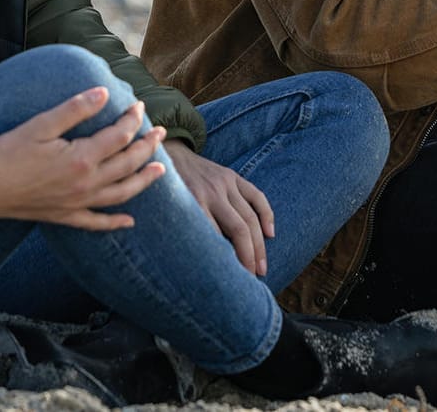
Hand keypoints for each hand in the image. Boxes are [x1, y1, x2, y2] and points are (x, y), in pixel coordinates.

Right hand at [0, 89, 165, 230]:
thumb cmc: (7, 153)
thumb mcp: (41, 124)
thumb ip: (75, 109)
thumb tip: (103, 93)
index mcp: (81, 158)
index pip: (119, 136)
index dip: (132, 119)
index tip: (139, 106)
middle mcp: (86, 184)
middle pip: (127, 164)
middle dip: (147, 147)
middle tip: (160, 132)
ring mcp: (77, 203)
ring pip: (121, 193)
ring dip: (143, 181)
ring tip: (160, 170)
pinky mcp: (65, 216)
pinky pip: (96, 222)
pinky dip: (115, 222)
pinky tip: (129, 221)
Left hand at [167, 141, 274, 276]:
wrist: (167, 155)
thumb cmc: (165, 192)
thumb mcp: (165, 211)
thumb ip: (179, 232)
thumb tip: (189, 267)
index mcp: (192, 202)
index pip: (214, 238)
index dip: (224, 261)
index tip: (228, 281)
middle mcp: (211, 192)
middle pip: (239, 229)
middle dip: (248, 257)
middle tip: (252, 279)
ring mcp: (225, 183)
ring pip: (250, 217)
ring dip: (258, 245)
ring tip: (261, 267)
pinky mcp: (233, 176)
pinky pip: (256, 196)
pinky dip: (266, 215)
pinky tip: (271, 234)